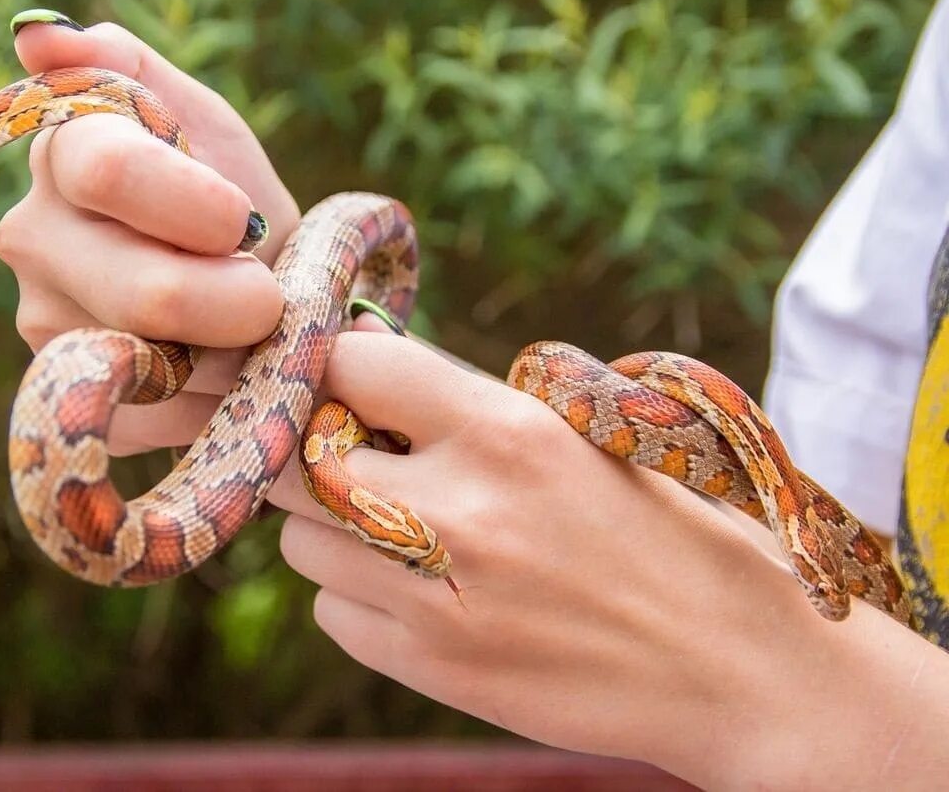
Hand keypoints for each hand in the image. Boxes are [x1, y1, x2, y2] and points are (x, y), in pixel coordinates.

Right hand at [0, 15, 299, 454]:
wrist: (244, 290)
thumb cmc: (229, 198)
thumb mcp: (204, 124)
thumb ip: (130, 71)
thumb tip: (38, 33)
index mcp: (65, 150)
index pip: (107, 172)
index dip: (191, 206)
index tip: (242, 222)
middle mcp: (31, 235)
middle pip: (142, 289)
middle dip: (234, 301)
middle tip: (270, 296)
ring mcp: (41, 320)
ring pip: (156, 360)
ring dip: (225, 351)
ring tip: (236, 322)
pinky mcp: (69, 390)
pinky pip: (157, 409)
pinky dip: (205, 394)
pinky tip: (207, 363)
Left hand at [274, 325, 948, 788]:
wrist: (731, 664)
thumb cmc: (664, 532)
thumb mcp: (583, 438)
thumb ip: (471, 407)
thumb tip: (365, 369)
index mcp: (507, 431)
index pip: (352, 365)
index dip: (342, 373)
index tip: (355, 389)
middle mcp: (457, 509)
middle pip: (299, 460)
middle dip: (318, 455)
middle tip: (360, 462)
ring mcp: (434, 595)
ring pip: (301, 542)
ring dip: (335, 532)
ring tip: (403, 535)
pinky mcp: (428, 666)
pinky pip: (332, 612)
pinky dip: (358, 600)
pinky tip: (421, 594)